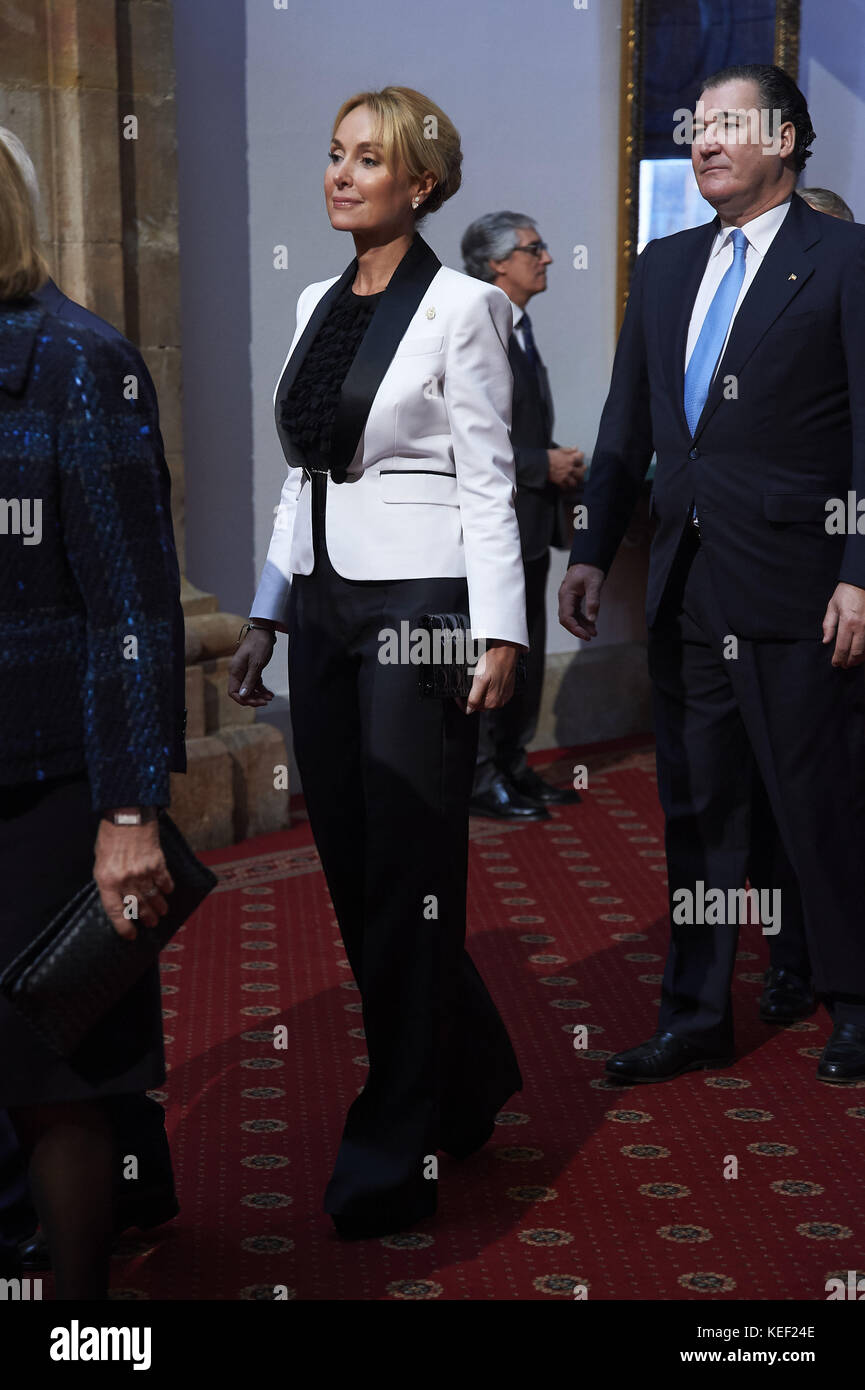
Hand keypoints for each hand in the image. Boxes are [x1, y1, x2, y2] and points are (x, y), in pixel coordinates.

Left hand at [94, 819, 174, 939]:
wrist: (126, 815)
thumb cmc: (110, 836)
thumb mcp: (100, 861)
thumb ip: (109, 879)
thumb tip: (119, 894)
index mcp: (107, 880)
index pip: (115, 911)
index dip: (123, 926)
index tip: (130, 935)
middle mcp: (125, 880)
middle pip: (138, 906)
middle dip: (146, 918)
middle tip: (152, 924)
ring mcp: (142, 872)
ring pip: (153, 897)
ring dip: (159, 907)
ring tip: (162, 912)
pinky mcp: (157, 863)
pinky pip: (164, 881)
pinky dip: (167, 888)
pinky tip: (168, 892)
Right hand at [228, 627, 275, 706]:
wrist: (264, 631)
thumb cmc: (259, 644)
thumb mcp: (256, 664)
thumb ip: (250, 680)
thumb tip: (243, 695)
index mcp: (235, 671)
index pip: (233, 692)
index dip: (243, 700)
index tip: (256, 702)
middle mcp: (237, 672)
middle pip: (242, 692)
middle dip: (253, 699)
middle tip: (265, 702)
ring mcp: (244, 671)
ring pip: (249, 689)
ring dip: (258, 695)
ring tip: (270, 698)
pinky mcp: (251, 669)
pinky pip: (254, 683)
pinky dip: (261, 689)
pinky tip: (270, 693)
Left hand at [461, 641, 518, 713]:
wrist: (506, 652)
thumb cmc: (494, 662)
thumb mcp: (479, 680)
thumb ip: (474, 698)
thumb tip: (469, 710)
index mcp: (492, 702)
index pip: (473, 708)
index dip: (463, 702)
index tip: (458, 696)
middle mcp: (499, 701)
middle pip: (480, 704)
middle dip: (471, 697)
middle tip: (467, 685)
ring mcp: (504, 695)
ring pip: (486, 698)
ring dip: (480, 692)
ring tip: (478, 680)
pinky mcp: (507, 689)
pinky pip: (494, 693)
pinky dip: (488, 689)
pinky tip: (486, 680)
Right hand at [548, 447, 585, 489]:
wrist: (540, 464)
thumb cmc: (548, 456)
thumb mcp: (559, 450)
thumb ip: (569, 450)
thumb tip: (576, 448)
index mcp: (570, 459)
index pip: (581, 456)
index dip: (580, 456)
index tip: (579, 457)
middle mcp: (570, 468)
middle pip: (581, 471)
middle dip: (582, 470)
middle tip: (581, 470)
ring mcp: (565, 476)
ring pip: (574, 482)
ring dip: (574, 481)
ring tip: (574, 480)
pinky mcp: (559, 482)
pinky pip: (565, 487)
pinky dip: (566, 487)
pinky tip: (565, 485)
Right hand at [558, 563, 603, 639]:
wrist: (588, 560)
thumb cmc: (590, 569)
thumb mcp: (594, 585)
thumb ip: (593, 602)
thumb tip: (593, 620)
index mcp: (566, 595)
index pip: (566, 617)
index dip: (575, 628)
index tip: (586, 635)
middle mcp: (564, 598)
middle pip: (567, 620)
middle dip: (578, 629)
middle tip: (590, 637)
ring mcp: (568, 599)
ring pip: (571, 617)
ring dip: (581, 626)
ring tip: (594, 632)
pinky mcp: (573, 599)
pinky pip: (576, 613)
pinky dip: (583, 620)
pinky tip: (592, 624)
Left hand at [822, 582, 864, 667]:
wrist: (862, 581)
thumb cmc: (847, 592)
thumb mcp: (833, 606)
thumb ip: (829, 625)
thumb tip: (827, 641)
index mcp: (847, 622)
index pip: (842, 647)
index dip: (838, 658)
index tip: (835, 663)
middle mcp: (861, 626)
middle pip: (856, 652)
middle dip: (849, 662)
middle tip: (844, 666)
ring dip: (859, 658)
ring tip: (853, 662)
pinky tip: (862, 653)